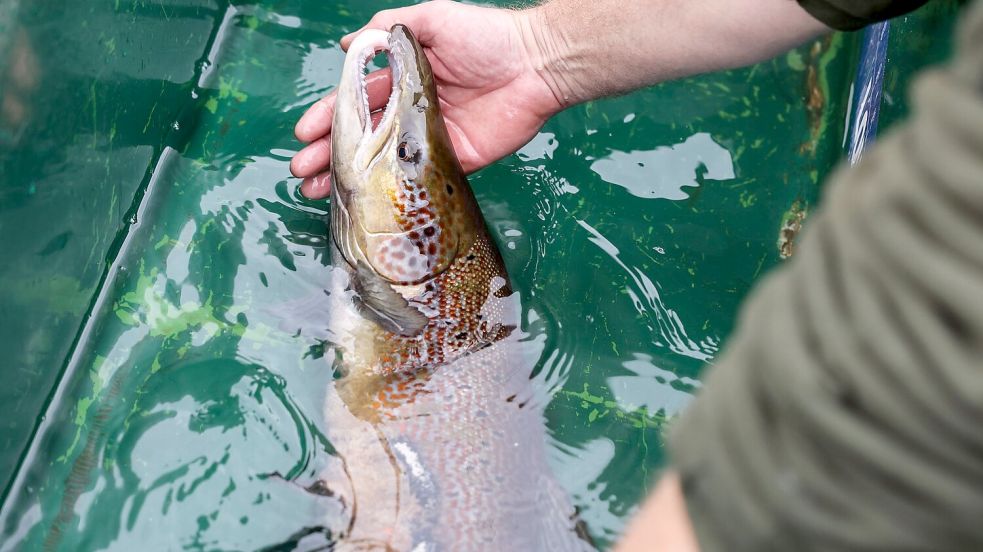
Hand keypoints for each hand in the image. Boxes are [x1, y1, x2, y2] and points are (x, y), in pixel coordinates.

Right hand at [289, 0, 561, 198]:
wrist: (536, 65)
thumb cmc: (487, 37)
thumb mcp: (432, 19)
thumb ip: (389, 29)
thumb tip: (346, 44)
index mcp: (403, 80)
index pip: (356, 102)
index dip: (328, 117)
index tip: (304, 134)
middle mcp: (411, 112)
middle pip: (362, 137)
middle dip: (328, 153)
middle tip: (301, 171)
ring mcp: (430, 139)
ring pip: (381, 163)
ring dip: (348, 178)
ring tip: (317, 191)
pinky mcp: (454, 161)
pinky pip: (416, 178)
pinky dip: (390, 191)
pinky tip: (365, 201)